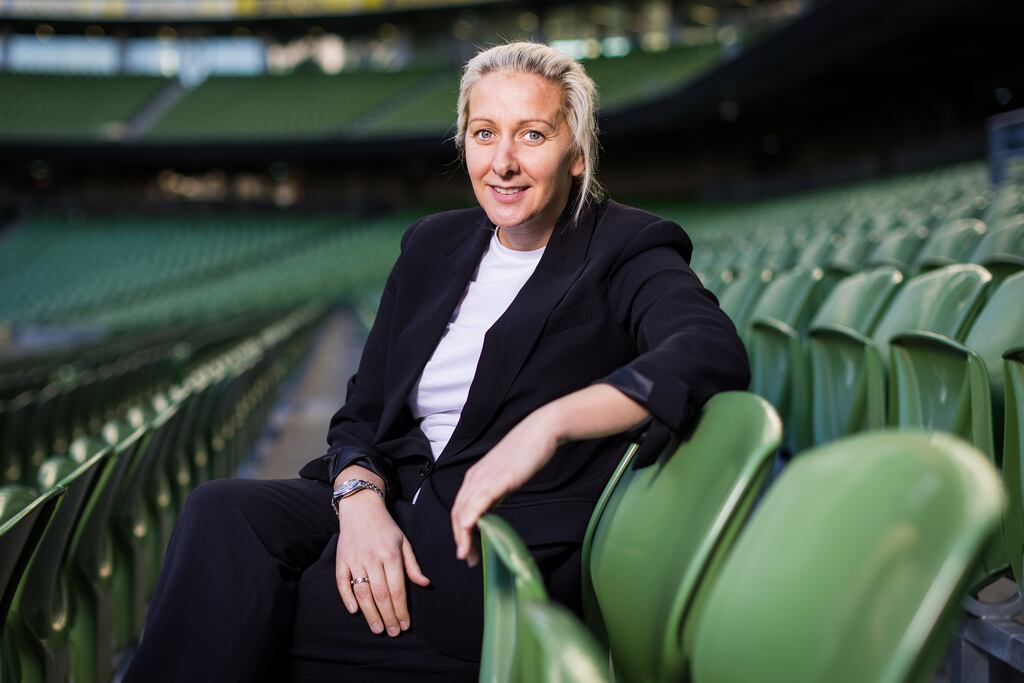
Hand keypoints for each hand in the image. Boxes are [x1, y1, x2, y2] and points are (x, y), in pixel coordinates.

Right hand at [335, 492, 429, 636]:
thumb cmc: (386, 527)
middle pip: (380, 595)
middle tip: (392, 632)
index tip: (405, 625)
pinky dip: (347, 598)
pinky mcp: (341, 560)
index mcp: (391, 555)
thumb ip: (412, 565)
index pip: (397, 589)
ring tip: (378, 628)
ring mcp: (355, 560)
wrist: (361, 508)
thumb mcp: (404, 542)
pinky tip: (355, 611)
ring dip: (370, 614)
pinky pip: (342, 583)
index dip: (401, 610)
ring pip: (362, 592)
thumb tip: (425, 584)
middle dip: (388, 616)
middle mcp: (372, 559)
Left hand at [449, 408, 561, 566]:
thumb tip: (489, 514)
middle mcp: (475, 478)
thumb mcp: (505, 478)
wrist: (541, 431)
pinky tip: (467, 530)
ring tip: (467, 554)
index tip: (466, 550)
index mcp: (475, 478)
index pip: (459, 508)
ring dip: (462, 535)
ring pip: (465, 509)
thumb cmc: (526, 453)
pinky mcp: (498, 478)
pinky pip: (479, 500)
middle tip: (466, 558)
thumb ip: (495, 495)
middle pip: (457, 512)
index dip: (459, 531)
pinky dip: (470, 516)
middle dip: (459, 538)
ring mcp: (485, 477)